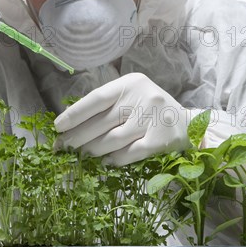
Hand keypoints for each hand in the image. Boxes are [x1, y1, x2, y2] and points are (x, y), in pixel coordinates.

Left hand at [54, 73, 191, 165]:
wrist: (187, 123)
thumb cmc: (149, 108)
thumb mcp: (130, 96)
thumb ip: (106, 105)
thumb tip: (70, 123)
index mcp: (130, 84)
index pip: (96, 98)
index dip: (75, 114)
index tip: (58, 127)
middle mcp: (142, 98)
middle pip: (102, 122)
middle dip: (78, 137)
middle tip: (63, 147)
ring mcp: (152, 120)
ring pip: (113, 139)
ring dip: (93, 150)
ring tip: (81, 155)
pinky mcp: (160, 140)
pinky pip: (130, 153)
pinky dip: (114, 160)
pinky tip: (104, 162)